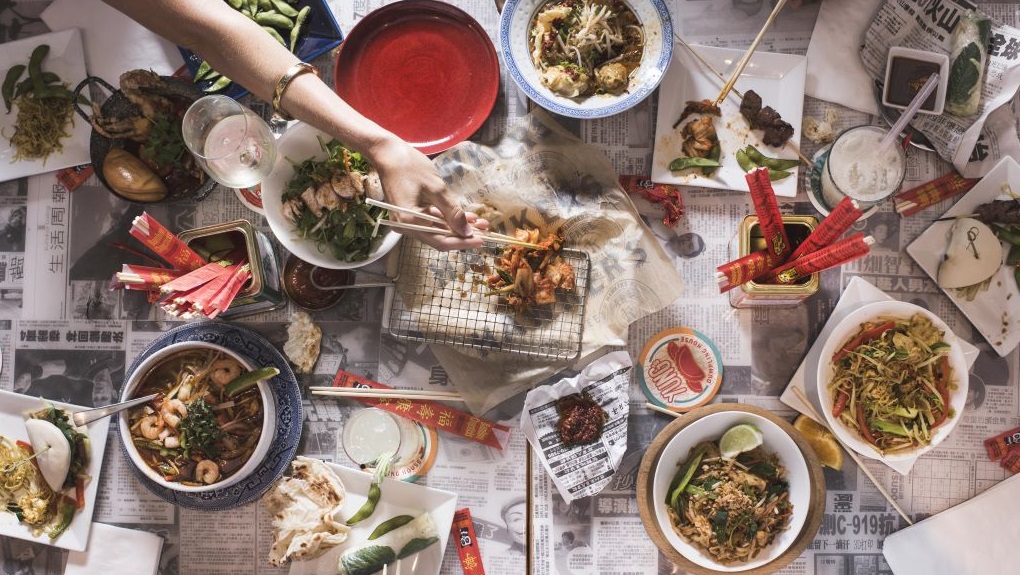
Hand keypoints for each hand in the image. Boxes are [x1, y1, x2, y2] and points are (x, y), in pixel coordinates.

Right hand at [367, 137, 485, 250]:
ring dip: (458, 227)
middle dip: (463, 235)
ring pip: (438, 230)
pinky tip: (466, 216)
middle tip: (486, 231)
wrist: (388, 153)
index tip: (481, 240)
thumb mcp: (436, 188)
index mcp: (410, 222)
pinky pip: (432, 221)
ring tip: (480, 222)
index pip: (440, 241)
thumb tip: (467, 232)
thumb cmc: (410, 167)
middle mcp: (407, 227)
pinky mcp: (411, 213)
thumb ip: (452, 212)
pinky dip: (448, 219)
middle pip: (439, 238)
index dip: (462, 242)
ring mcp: (408, 221)